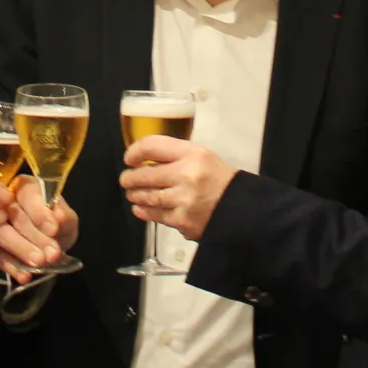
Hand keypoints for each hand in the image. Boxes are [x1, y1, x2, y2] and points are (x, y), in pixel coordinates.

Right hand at [0, 180, 71, 278]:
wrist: (50, 242)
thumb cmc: (57, 224)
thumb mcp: (66, 220)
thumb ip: (65, 217)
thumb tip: (58, 218)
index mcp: (26, 187)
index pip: (28, 195)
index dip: (40, 213)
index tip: (54, 229)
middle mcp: (5, 201)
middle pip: (15, 216)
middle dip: (35, 237)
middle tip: (51, 254)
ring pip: (2, 234)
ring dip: (22, 250)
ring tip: (40, 263)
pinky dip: (11, 266)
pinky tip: (25, 276)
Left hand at [121, 136, 236, 239]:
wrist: (241, 209)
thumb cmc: (220, 181)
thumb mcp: (202, 156)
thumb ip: (175, 155)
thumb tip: (144, 160)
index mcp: (193, 154)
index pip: (152, 146)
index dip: (135, 151)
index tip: (130, 158)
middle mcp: (187, 175)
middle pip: (145, 175)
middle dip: (130, 178)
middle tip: (126, 179)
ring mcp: (184, 200)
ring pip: (147, 197)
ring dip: (136, 195)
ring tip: (133, 193)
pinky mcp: (182, 220)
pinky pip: (156, 215)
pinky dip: (144, 211)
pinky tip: (140, 208)